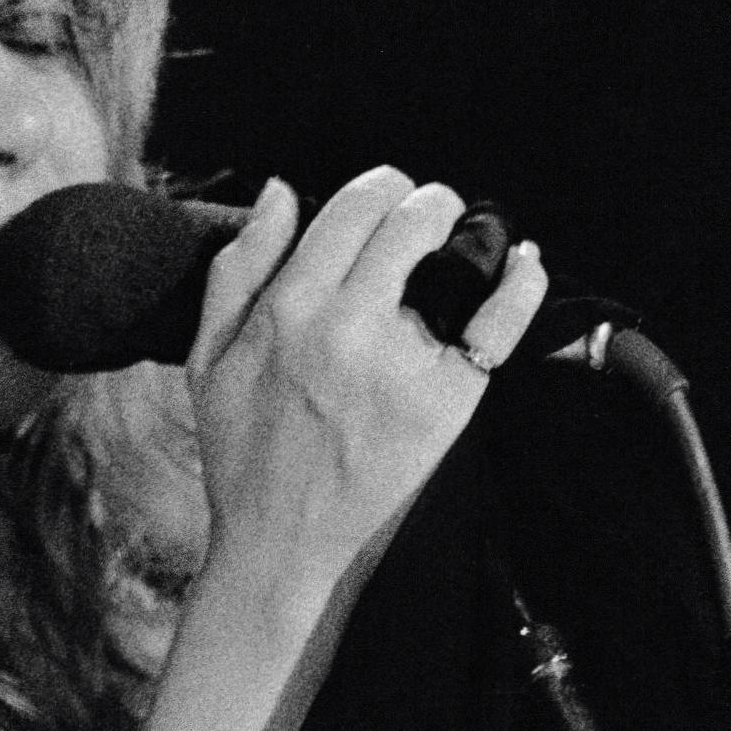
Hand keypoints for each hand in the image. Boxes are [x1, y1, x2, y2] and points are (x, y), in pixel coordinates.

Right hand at [186, 166, 548, 602]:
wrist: (280, 543)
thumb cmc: (242, 452)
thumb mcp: (207, 356)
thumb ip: (238, 268)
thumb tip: (280, 190)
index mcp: (288, 307)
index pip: (355, 204)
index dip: (381, 187)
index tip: (388, 201)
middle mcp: (347, 326)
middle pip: (411, 218)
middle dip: (429, 204)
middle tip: (432, 220)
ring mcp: (403, 363)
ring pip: (458, 257)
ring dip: (470, 237)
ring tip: (466, 248)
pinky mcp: (448, 401)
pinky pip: (502, 320)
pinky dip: (522, 282)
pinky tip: (521, 266)